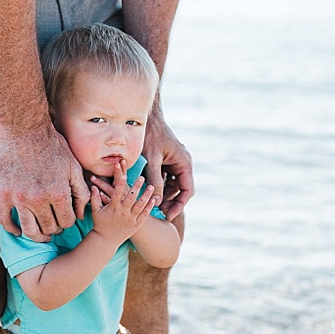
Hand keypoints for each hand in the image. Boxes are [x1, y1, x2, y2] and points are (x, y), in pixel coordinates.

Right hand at [0, 124, 89, 241]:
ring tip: (40, 235)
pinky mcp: (3, 193)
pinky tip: (19, 230)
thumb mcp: (73, 166)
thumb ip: (80, 192)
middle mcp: (38, 199)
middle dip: (55, 229)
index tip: (66, 218)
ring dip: (37, 236)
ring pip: (29, 231)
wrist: (24, 129)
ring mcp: (19, 198)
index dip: (69, 222)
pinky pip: (6, 221)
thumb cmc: (52, 145)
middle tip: (54, 225)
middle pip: (49, 228)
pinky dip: (13, 230)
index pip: (67, 222)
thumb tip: (81, 214)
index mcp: (58, 193)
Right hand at [90, 161, 156, 246]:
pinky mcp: (136, 225)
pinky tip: (153, 200)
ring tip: (150, 187)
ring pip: (140, 205)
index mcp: (113, 208)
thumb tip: (93, 186)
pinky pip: (144, 215)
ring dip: (146, 195)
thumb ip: (95, 198)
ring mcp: (130, 219)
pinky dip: (149, 207)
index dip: (120, 184)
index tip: (123, 175)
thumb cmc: (100, 224)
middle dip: (136, 187)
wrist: (106, 241)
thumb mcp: (95, 211)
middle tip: (141, 177)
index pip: (117, 193)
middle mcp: (122, 213)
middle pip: (131, 198)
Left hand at [142, 107, 193, 221]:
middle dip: (171, 202)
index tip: (169, 216)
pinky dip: (159, 186)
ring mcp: (175, 163)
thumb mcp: (151, 159)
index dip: (179, 205)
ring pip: (172, 186)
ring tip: (151, 204)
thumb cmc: (150, 135)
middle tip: (158, 213)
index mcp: (184, 163)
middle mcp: (183, 164)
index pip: (187, 190)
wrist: (146, 118)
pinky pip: (165, 178)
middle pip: (181, 190)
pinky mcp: (167, 162)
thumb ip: (155, 179)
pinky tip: (148, 192)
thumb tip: (157, 201)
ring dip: (164, 195)